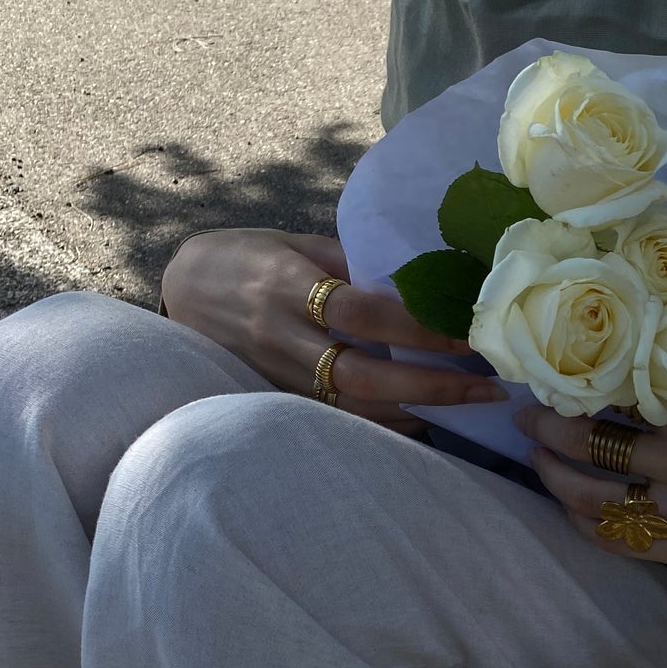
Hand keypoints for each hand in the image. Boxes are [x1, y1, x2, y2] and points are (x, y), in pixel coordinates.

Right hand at [159, 228, 507, 431]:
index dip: (417, 328)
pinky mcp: (280, 400)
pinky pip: (342, 420)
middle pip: (363, 375)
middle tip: (486, 385)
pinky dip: (388, 423)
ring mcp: (279, 376)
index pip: (361, 313)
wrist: (180, 292)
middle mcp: (282, 337)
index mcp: (286, 286)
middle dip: (430, 386)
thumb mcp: (293, 243)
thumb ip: (349, 264)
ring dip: (418, 411)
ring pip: (355, 409)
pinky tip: (429, 417)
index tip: (468, 334)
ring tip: (472, 401)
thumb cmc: (246, 257)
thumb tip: (416, 282)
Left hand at [518, 392, 666, 574]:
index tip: (551, 375)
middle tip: (526, 417)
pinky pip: (618, 541)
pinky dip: (584, 524)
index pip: (617, 395)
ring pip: (593, 498)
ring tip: (538, 460)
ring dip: (554, 478)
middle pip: (591, 446)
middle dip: (547, 429)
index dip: (575, 385)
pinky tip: (568, 509)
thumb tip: (641, 336)